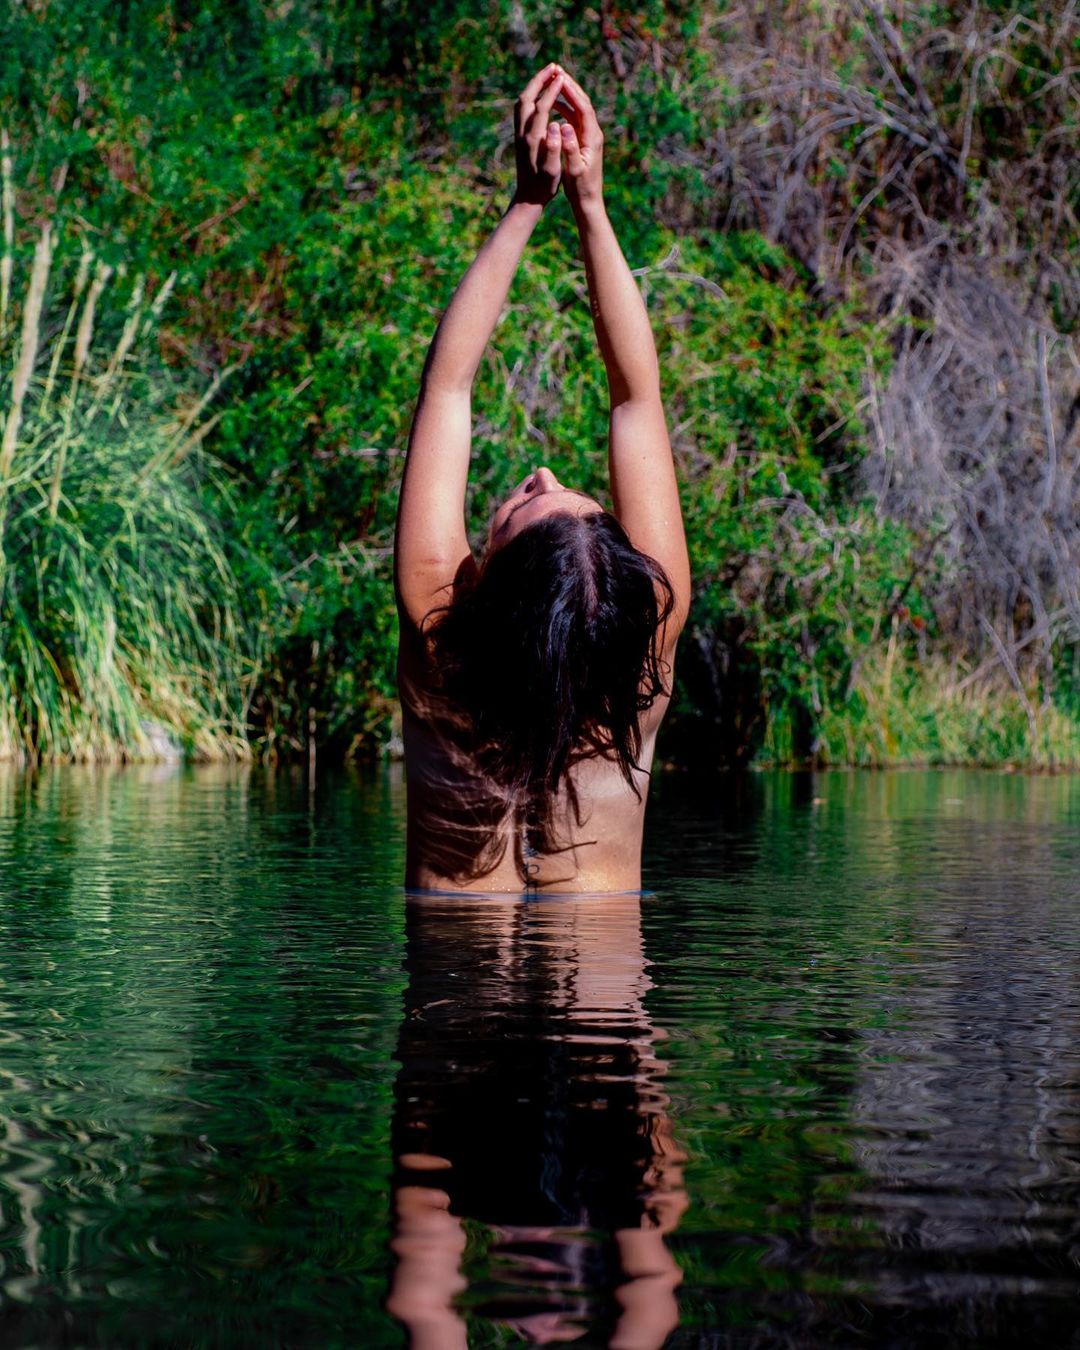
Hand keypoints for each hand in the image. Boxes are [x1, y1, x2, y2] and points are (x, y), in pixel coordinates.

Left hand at [513, 64, 565, 206]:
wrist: (528, 197)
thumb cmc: (544, 186)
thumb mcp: (552, 171)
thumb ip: (554, 148)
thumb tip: (555, 126)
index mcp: (533, 140)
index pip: (542, 107)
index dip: (552, 90)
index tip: (562, 77)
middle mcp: (523, 134)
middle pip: (527, 98)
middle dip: (539, 80)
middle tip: (553, 67)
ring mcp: (518, 134)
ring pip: (521, 102)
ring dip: (533, 86)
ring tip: (547, 75)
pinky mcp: (518, 137)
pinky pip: (521, 110)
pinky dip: (529, 96)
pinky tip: (539, 94)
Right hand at [553, 70, 603, 209]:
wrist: (588, 201)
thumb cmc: (580, 188)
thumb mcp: (574, 170)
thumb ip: (570, 147)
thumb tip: (563, 126)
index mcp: (592, 138)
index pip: (583, 107)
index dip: (571, 91)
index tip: (559, 77)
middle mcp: (593, 133)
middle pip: (583, 102)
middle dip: (570, 86)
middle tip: (556, 70)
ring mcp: (589, 136)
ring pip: (578, 108)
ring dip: (567, 94)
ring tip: (553, 80)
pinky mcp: (583, 140)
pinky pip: (574, 118)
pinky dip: (564, 107)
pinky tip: (553, 103)